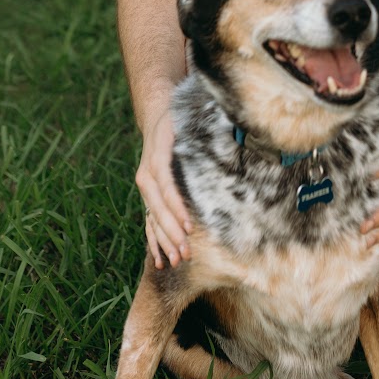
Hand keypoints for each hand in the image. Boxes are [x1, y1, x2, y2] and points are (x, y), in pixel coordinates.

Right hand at [135, 104, 192, 268]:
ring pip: (152, 218)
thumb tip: (233, 134)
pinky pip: (148, 221)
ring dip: (164, 241)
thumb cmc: (178, 120)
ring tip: (176, 261)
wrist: (157, 118)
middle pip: (157, 208)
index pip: (166, 187)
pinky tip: (160, 260)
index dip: (176, 208)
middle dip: (171, 232)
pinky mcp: (148, 195)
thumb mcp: (186, 120)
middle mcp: (146, 175)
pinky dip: (154, 241)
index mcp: (156, 158)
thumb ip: (202, 131)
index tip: (189, 226)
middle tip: (186, 253)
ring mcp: (145, 187)